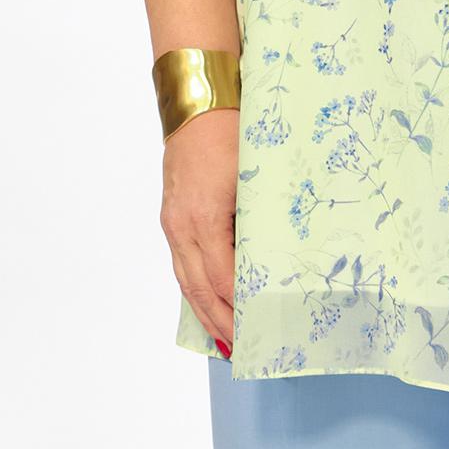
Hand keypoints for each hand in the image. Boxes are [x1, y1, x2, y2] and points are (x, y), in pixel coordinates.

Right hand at [159, 105, 239, 350]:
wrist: (199, 98)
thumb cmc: (233, 128)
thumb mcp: (254, 173)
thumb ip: (261, 216)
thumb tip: (277, 254)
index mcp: (205, 217)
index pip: (223, 277)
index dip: (238, 308)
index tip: (255, 330)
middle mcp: (182, 224)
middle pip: (200, 287)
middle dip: (220, 321)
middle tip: (240, 350)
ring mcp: (173, 219)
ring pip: (185, 278)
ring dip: (203, 310)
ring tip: (221, 337)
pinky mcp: (171, 211)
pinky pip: (180, 259)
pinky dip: (192, 284)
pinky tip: (203, 298)